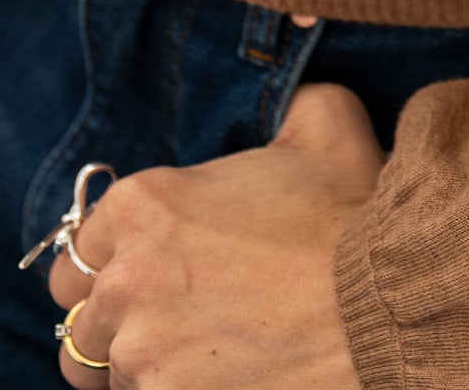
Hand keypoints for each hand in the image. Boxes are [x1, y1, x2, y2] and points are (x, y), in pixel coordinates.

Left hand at [48, 81, 387, 386]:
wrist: (390, 302)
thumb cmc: (353, 213)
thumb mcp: (325, 123)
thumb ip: (290, 105)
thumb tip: (292, 105)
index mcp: (144, 203)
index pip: (78, 254)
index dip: (113, 266)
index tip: (150, 276)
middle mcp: (126, 279)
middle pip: (79, 326)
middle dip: (116, 327)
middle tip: (168, 325)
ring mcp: (141, 353)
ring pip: (108, 377)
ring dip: (144, 370)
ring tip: (200, 358)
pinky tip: (222, 378)